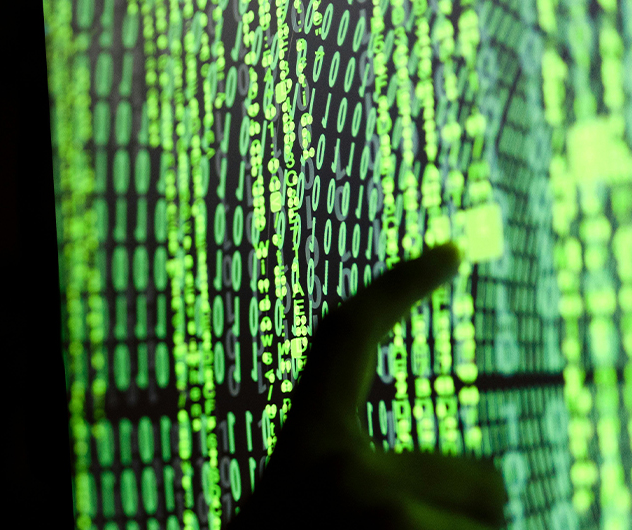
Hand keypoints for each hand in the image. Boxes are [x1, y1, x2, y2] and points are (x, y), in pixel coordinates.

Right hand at [229, 244, 508, 528]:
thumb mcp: (311, 519)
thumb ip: (362, 489)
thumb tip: (459, 493)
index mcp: (309, 448)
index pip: (347, 341)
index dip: (397, 289)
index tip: (450, 250)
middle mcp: (340, 469)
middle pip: (483, 479)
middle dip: (464, 518)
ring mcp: (380, 511)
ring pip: (489, 524)